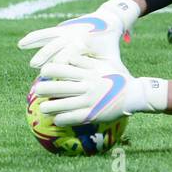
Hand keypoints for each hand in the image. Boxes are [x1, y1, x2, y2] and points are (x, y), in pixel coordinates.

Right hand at [18, 0, 138, 68]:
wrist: (108, 21)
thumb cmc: (109, 45)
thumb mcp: (110, 58)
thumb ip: (103, 71)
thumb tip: (101, 91)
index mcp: (87, 41)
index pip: (72, 51)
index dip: (63, 61)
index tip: (54, 74)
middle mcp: (75, 34)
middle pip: (58, 45)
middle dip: (47, 55)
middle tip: (36, 67)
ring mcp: (67, 31)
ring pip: (50, 38)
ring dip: (39, 49)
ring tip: (32, 63)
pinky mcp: (61, 29)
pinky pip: (46, 33)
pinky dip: (34, 38)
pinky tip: (22, 44)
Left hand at [33, 53, 168, 125]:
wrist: (134, 94)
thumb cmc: (117, 76)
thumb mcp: (103, 62)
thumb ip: (85, 58)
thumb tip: (68, 52)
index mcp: (87, 71)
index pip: (60, 69)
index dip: (48, 70)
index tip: (44, 72)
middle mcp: (86, 86)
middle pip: (57, 87)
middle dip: (43, 89)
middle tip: (37, 90)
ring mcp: (89, 101)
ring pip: (61, 105)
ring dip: (48, 107)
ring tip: (43, 108)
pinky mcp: (92, 115)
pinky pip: (72, 118)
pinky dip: (61, 119)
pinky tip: (56, 119)